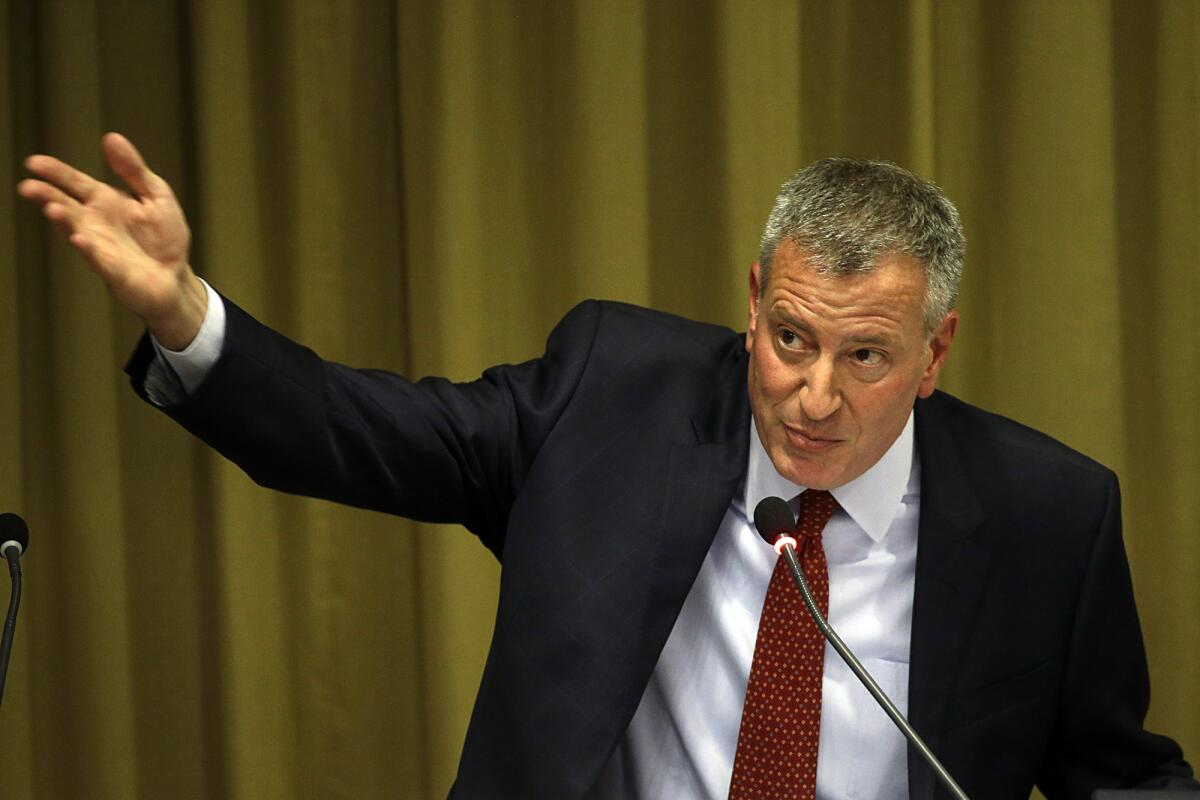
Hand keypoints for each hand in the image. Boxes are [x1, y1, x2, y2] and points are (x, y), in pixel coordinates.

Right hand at [17, 132, 206, 349]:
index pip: (75, 183)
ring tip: (53, 209)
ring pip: (76, 231)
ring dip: (64, 221)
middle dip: (47, 196)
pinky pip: (98, 259)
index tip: (34, 163)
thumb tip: (111, 138)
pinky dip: (89, 249)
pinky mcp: (113, 271)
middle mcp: (95, 223)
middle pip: (66, 206)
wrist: (176, 278)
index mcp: (105, 201)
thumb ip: (134, 170)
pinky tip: (80, 239)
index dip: (56, 172)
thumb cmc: (164, 237)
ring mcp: (101, 247)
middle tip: (28, 187)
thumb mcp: (156, 195)